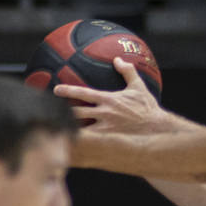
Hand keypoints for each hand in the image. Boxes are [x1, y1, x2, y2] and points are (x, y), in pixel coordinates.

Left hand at [53, 58, 170, 134]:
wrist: (157, 130)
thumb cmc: (148, 109)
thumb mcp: (139, 88)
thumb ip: (128, 72)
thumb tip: (117, 59)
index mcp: (109, 100)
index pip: (83, 93)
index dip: (68, 91)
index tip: (55, 90)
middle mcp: (104, 114)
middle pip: (76, 113)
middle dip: (60, 112)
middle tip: (47, 112)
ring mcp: (105, 129)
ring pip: (81, 129)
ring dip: (67, 129)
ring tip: (53, 131)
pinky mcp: (109, 141)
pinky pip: (91, 142)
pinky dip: (80, 143)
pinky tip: (70, 147)